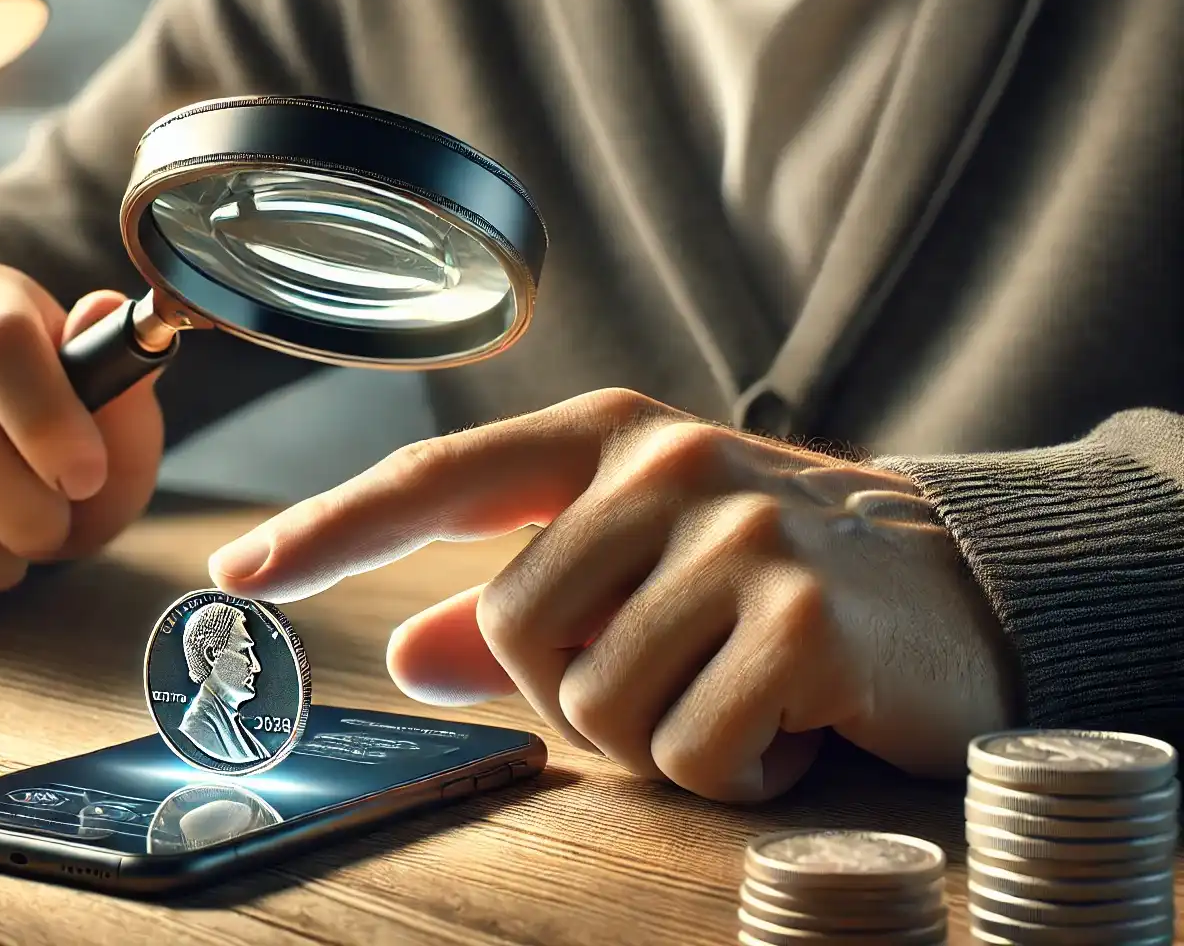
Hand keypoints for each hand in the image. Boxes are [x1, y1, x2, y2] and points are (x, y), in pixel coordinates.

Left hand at [208, 388, 1017, 800]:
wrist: (964, 588)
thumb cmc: (776, 576)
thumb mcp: (643, 567)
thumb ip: (518, 605)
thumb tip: (409, 659)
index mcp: (610, 436)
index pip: (441, 479)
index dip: (331, 529)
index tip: (241, 574)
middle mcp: (667, 463)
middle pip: (509, 631)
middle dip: (575, 691)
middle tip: (668, 675)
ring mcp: (739, 532)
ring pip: (592, 703)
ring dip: (656, 734)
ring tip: (733, 690)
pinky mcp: (801, 616)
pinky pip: (687, 752)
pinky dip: (726, 770)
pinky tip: (786, 723)